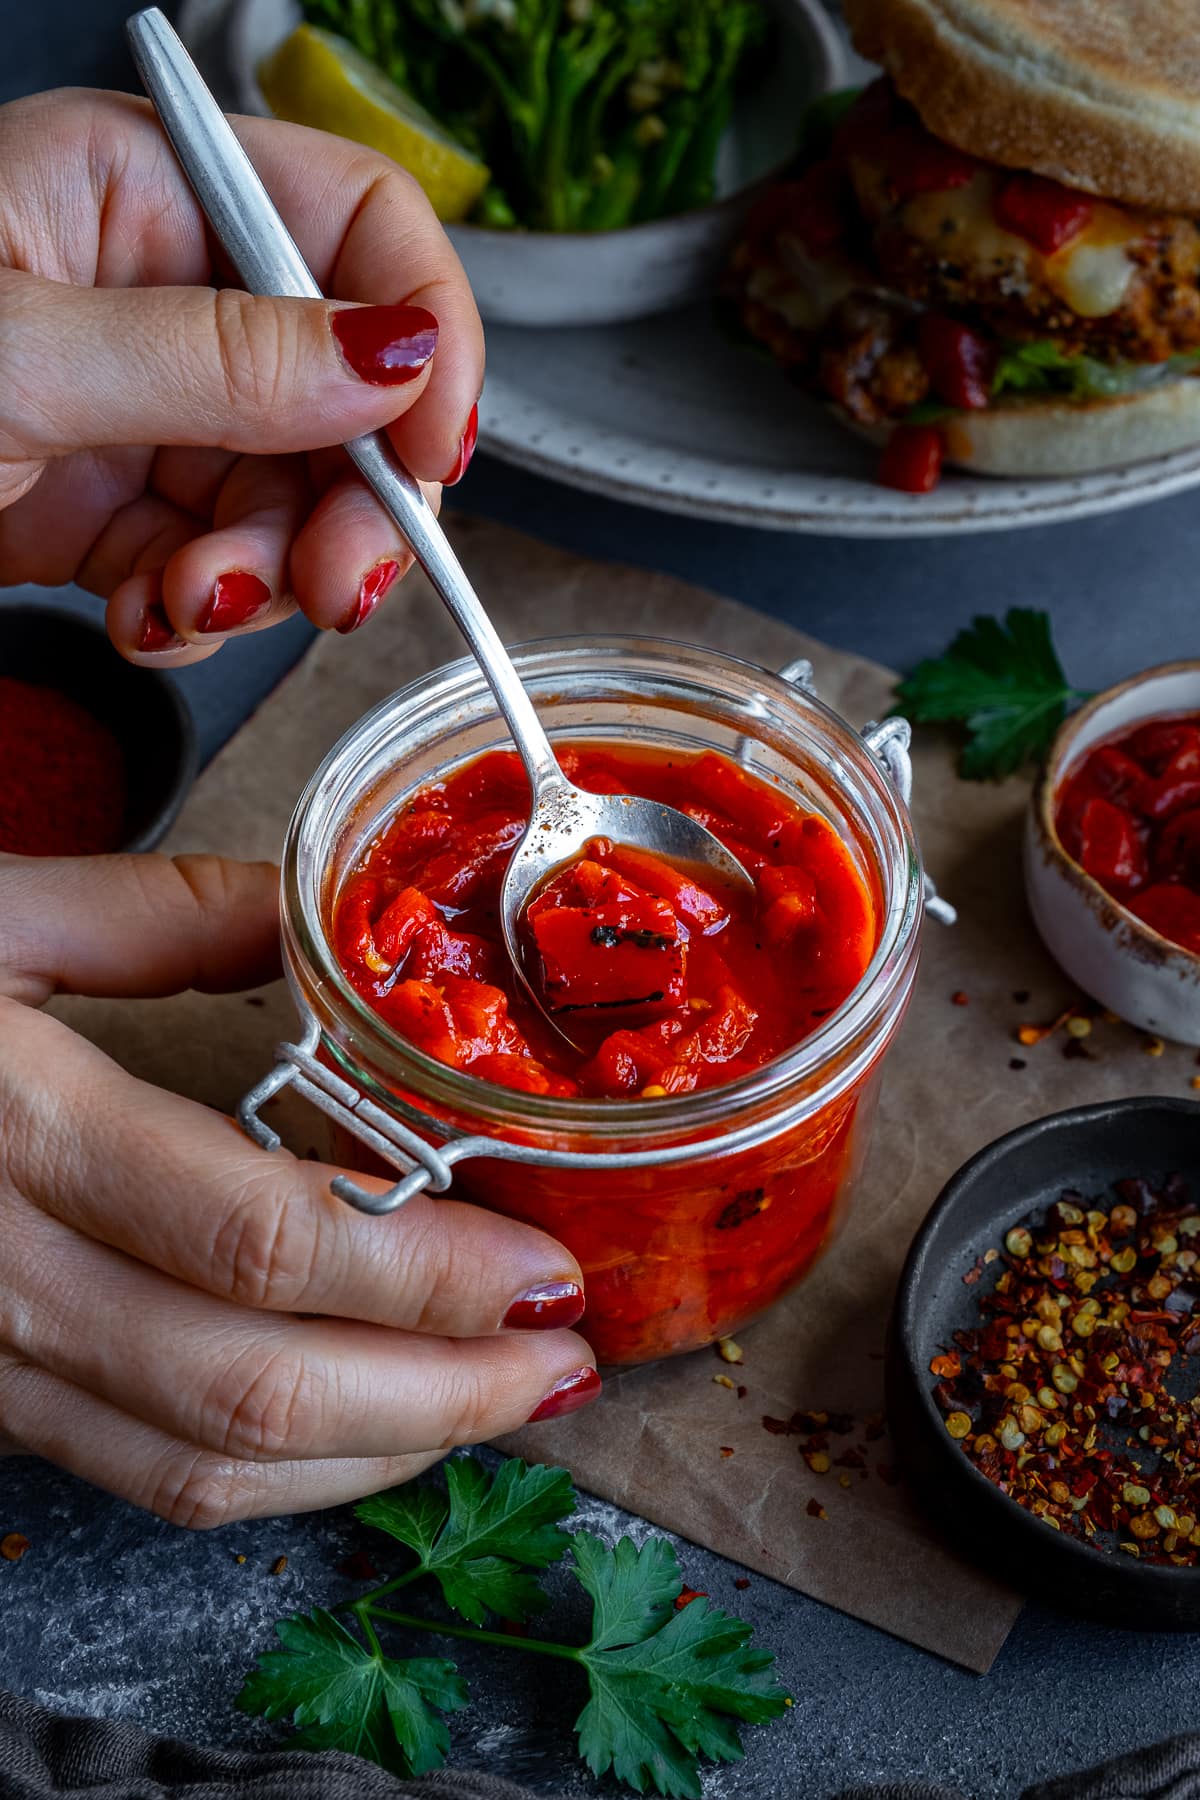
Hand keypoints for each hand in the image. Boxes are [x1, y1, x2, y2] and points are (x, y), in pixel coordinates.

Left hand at [0, 88, 483, 657]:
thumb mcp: (21, 360)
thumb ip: (218, 360)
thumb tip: (395, 357)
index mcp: (141, 190)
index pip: (358, 224)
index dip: (426, 335)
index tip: (434, 451)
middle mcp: (166, 293)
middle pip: (348, 389)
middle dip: (349, 500)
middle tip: (330, 583)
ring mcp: (146, 405)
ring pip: (296, 495)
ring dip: (261, 576)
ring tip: (179, 602)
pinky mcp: (118, 503)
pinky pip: (219, 560)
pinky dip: (196, 611)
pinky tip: (139, 615)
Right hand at [0, 854, 596, 1523]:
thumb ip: (174, 912)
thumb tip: (331, 919)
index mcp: (13, 1120)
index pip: (258, 1239)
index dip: (422, 1272)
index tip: (544, 1262)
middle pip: (249, 1383)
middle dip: (440, 1394)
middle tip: (563, 1362)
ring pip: (196, 1461)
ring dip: (377, 1455)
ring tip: (500, 1407)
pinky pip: (137, 1471)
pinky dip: (275, 1472)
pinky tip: (365, 1434)